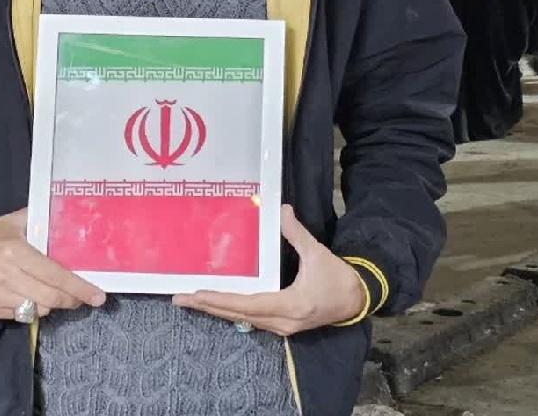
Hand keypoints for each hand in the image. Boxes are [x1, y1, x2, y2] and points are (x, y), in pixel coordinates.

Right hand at [0, 208, 105, 321]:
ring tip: (55, 295)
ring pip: (38, 310)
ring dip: (51, 304)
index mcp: (16, 252)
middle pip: (51, 298)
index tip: (98, 296)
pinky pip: (20, 315)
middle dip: (71, 300)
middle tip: (81, 297)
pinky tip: (30, 297)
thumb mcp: (13, 222)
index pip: (55, 275)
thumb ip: (40, 221)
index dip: (79, 288)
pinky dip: (31, 309)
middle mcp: (7, 276)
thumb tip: (69, 219)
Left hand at [172, 206, 366, 335]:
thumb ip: (297, 233)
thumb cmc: (337, 278)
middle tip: (180, 299)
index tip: (197, 295)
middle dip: (208, 307)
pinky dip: (232, 311)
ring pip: (243, 319)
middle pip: (238, 315)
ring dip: (218, 310)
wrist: (357, 299)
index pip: (247, 304)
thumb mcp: (318, 253)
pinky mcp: (284, 325)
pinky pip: (252, 319)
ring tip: (193, 302)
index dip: (221, 300)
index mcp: (289, 305)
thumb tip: (282, 210)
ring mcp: (282, 327)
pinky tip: (218, 305)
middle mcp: (282, 321)